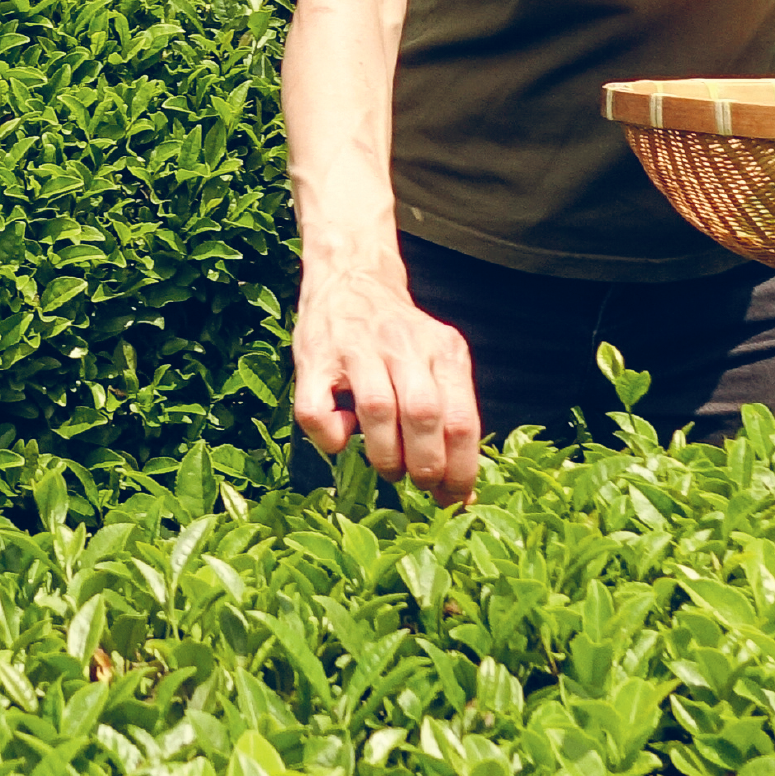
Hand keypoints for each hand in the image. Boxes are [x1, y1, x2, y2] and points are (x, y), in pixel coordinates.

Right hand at [292, 257, 480, 504]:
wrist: (350, 277)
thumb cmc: (398, 337)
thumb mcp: (437, 358)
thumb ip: (451, 411)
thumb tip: (460, 490)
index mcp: (443, 348)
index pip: (461, 420)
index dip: (460, 471)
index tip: (454, 498)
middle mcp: (402, 343)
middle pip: (423, 414)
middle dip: (425, 465)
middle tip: (420, 482)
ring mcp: (354, 348)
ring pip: (376, 410)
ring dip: (385, 456)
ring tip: (388, 468)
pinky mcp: (313, 357)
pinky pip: (316, 412)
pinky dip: (332, 437)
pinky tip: (342, 434)